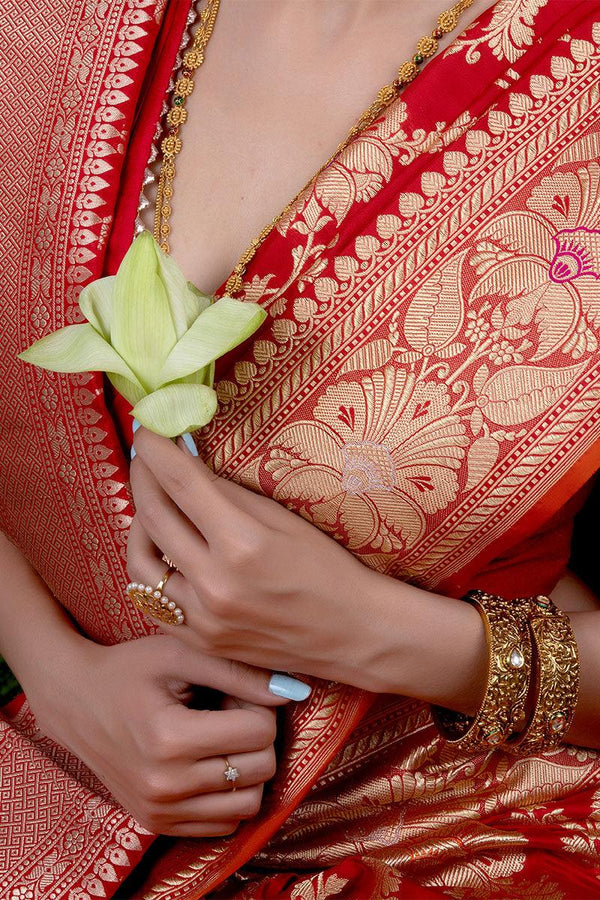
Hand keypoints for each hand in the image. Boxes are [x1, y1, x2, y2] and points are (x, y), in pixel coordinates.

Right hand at [28, 632, 286, 836]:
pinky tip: (208, 761)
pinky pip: (225, 823)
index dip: (258, 704)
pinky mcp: (158, 823)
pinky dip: (229, 793)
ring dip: (248, 767)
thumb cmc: (130, 669)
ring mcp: (160, 811)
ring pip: (249, 803)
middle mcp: (166, 785)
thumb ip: (238, 671)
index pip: (260, 732)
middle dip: (257, 734)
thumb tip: (294, 691)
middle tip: (229, 710)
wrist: (75, 701)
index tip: (234, 691)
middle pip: (261, 768)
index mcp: (170, 739)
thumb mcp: (180, 654)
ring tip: (221, 736)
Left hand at [128, 427, 377, 686]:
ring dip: (139, 524)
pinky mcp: (200, 641)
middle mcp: (216, 583)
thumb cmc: (326, 567)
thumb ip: (227, 492)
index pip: (181, 482)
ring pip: (141, 560)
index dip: (156, 448)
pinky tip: (162, 550)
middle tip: (145, 457)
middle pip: (154, 515)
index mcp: (243, 543)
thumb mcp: (283, 518)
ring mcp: (204, 619)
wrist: (351, 632)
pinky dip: (150, 568)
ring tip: (152, 505)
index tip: (147, 427)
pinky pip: (152, 600)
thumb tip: (185, 462)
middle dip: (143, 476)